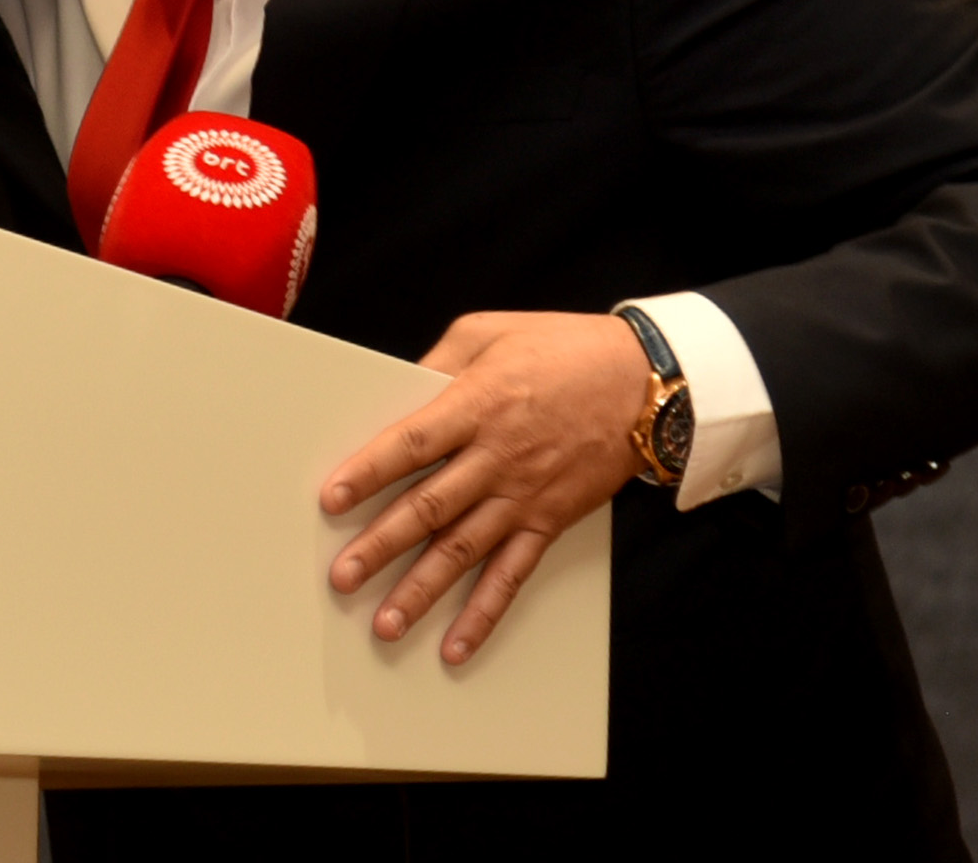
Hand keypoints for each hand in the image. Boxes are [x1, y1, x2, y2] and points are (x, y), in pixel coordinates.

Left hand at [318, 309, 645, 666]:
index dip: (369, 472)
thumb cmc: (564, 350)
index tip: (331, 499)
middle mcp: (497, 459)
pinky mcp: (549, 522)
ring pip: (464, 551)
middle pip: (430, 508)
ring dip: (422, 591)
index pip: (411, 444)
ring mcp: (524, 497)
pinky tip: (457, 645)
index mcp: (476, 406)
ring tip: (385, 623)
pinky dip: (485, 613)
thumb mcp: (488, 333)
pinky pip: (513, 575)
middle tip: (342, 578)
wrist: (646, 385)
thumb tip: (398, 389)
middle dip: (381, 547)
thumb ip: (438, 362)